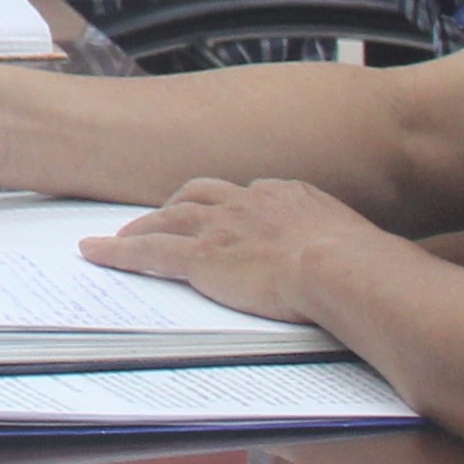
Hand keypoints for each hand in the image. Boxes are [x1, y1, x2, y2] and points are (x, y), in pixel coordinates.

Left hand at [81, 174, 381, 323]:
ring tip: (122, 235)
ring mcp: (221, 228)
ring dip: (142, 228)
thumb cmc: (365, 266)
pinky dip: (118, 252)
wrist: (345, 268)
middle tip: (160, 216)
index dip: (227, 205)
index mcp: (287, 196)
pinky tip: (94, 253)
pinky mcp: (201, 258)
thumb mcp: (359, 246)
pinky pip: (148, 253)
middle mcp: (247, 203)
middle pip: (198, 195)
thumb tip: (369, 266)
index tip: (221, 212)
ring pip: (167, 220)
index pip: (247, 195)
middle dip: (177, 205)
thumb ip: (349, 249)